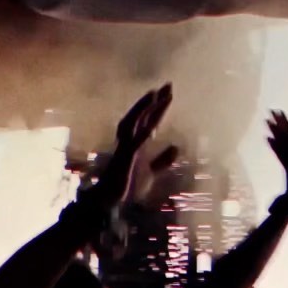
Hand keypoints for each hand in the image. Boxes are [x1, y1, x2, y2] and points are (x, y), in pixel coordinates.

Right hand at [89, 85, 176, 210]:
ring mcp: (125, 150)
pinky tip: (151, 127)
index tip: (169, 93)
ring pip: (134, 124)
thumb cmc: (128, 187)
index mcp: (138, 144)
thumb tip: (176, 147)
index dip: (160, 108)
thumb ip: (163, 160)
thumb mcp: (152, 172)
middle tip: (169, 84)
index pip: (150, 121)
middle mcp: (130, 142)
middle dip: (155, 101)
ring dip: (144, 109)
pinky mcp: (123, 161)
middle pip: (143, 117)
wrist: (111, 203)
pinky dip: (141, 136)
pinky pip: (132, 146)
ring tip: (155, 94)